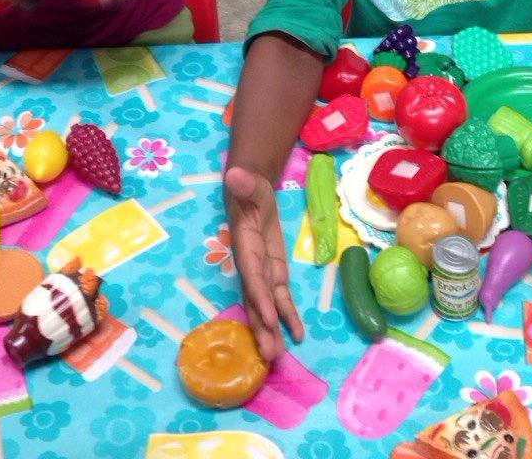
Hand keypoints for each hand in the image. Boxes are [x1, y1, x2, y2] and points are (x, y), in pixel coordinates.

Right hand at [224, 166, 303, 362]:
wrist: (251, 191)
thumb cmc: (248, 186)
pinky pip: (281, 297)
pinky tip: (297, 336)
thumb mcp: (249, 183)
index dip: (259, 296)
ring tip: (280, 357)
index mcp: (245, 244)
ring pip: (267, 305)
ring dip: (273, 329)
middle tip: (270, 355)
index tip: (269, 319)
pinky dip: (289, 315)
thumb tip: (234, 175)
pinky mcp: (274, 271)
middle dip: (262, 326)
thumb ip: (244, 183)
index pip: (252, 274)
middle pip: (256, 299)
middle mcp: (251, 264)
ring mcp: (262, 270)